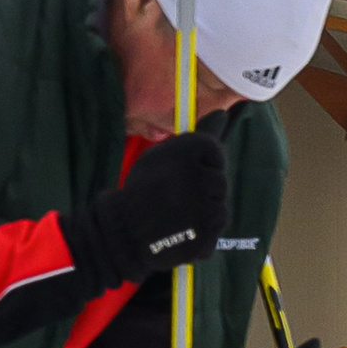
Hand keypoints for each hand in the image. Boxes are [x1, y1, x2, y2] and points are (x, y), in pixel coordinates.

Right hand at [64, 132, 227, 289]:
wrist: (121, 233)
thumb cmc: (141, 193)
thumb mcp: (159, 158)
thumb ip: (192, 142)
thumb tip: (224, 113)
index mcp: (184, 151)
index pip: (214, 151)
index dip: (203, 164)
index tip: (186, 175)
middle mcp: (196, 176)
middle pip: (220, 181)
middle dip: (203, 191)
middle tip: (176, 200)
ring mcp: (202, 207)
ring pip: (219, 206)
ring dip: (203, 213)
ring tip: (177, 217)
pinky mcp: (204, 234)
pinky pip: (215, 230)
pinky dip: (202, 233)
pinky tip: (181, 232)